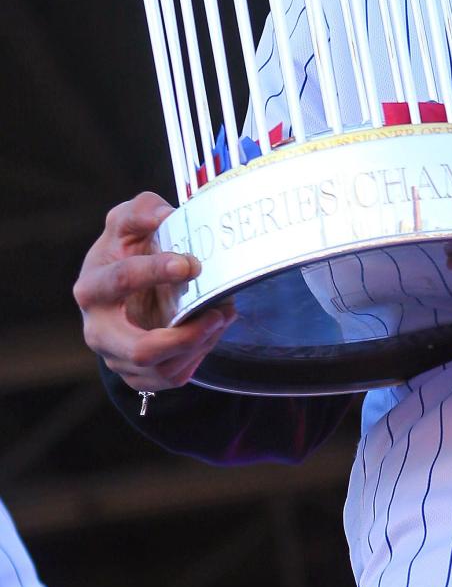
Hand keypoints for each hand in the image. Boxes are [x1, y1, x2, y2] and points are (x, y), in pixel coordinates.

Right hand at [73, 192, 232, 391]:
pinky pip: (174, 376)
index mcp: (93, 288)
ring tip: (222, 315)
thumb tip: (164, 214)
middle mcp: (99, 329)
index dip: (155, 271)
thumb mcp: (130, 223)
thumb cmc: (127, 252)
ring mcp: (117, 357)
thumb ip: (143, 211)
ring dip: (200, 343)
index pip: (120, 281)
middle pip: (139, 350)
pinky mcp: (138, 376)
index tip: (190, 264)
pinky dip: (199, 355)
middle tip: (217, 312)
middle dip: (183, 336)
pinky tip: (211, 330)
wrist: (125, 289)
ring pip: (163, 368)